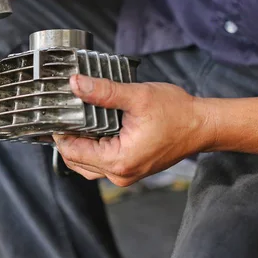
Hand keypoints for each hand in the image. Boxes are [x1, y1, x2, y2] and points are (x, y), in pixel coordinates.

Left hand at [53, 75, 212, 186]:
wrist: (202, 125)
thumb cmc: (177, 114)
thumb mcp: (138, 97)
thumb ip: (104, 91)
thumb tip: (76, 84)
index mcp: (119, 160)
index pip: (72, 151)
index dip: (59, 132)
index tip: (55, 113)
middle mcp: (120, 174)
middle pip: (76, 160)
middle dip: (66, 138)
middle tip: (64, 113)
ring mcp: (125, 173)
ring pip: (86, 163)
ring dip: (78, 144)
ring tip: (77, 119)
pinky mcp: (130, 168)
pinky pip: (100, 161)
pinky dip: (92, 147)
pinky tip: (92, 128)